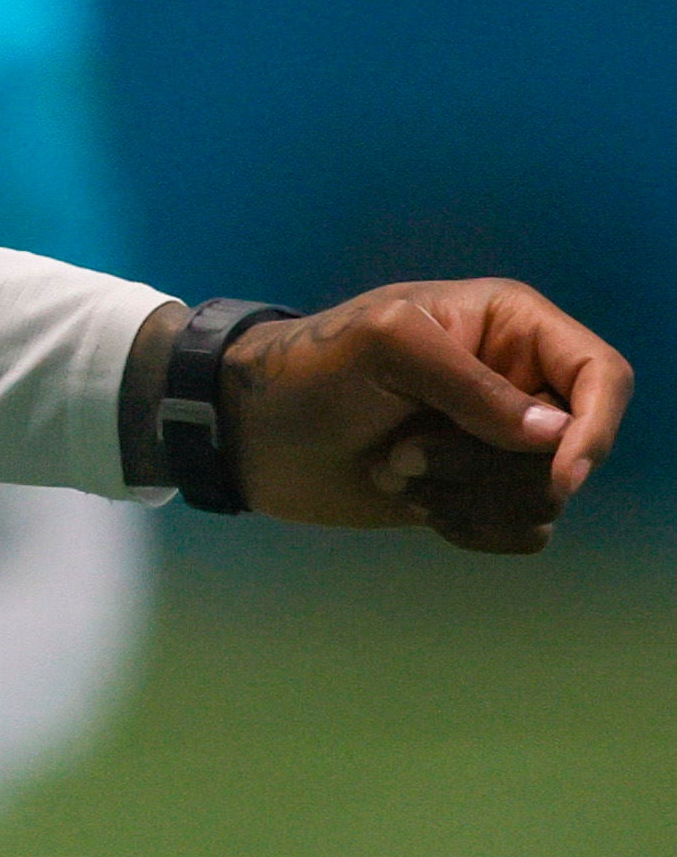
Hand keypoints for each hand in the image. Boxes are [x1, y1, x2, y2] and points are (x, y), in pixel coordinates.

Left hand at [227, 281, 628, 552]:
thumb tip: (556, 434)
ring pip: (546, 497)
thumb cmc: (309, 370)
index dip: (596, 427)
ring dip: (467, 496)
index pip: (604, 374)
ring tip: (393, 467)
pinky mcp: (480, 493)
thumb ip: (471, 384)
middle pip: (575, 449)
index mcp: (511, 325)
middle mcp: (519, 383)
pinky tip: (412, 500)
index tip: (561, 472)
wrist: (251, 433)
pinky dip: (468, 526)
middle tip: (405, 450)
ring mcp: (500, 443)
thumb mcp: (384, 347)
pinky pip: (521, 531)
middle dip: (489, 465)